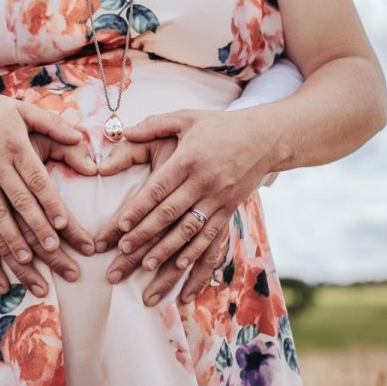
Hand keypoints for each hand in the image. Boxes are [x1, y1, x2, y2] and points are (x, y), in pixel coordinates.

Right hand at [0, 89, 95, 272]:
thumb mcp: (23, 110)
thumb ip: (52, 124)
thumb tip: (79, 137)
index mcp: (15, 146)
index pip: (36, 179)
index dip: (50, 202)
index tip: (64, 223)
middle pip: (19, 201)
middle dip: (36, 227)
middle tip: (53, 250)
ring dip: (10, 238)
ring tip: (25, 260)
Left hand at [94, 108, 276, 304]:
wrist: (266, 137)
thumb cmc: (219, 126)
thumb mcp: (186, 118)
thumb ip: (154, 124)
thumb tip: (124, 131)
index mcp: (188, 159)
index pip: (158, 188)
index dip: (138, 208)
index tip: (120, 224)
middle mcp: (203, 182)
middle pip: (169, 214)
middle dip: (144, 234)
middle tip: (123, 252)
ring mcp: (218, 199)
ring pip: (188, 230)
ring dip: (167, 250)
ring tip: (146, 266)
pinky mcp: (229, 210)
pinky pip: (211, 236)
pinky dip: (195, 253)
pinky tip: (180, 267)